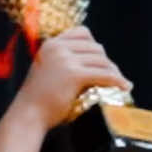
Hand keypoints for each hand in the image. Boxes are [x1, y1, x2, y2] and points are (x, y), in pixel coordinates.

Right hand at [16, 27, 130, 131]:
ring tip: (121, 83)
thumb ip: (62, 63)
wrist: (27, 118)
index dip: (95, 45)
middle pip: (95, 47)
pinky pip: (103, 74)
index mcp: (50, 45)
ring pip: (101, 60)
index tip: (101, 60)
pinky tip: (124, 87)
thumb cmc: (37, 102)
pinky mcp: (74, 74)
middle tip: (114, 76)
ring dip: (114, 72)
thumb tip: (93, 63)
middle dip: (106, 62)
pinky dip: (117, 81)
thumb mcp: (47, 73)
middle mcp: (58, 48)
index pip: (82, 33)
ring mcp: (66, 60)